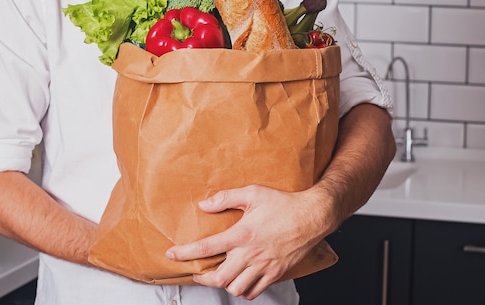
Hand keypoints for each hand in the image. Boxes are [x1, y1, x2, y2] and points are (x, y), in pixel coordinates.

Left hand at [165, 185, 332, 299]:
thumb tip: (204, 204)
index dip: (185, 253)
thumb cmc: (283, 203)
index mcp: (242, 234)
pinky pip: (255, 292)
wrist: (312, 216)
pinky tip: (239, 281)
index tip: (172, 254)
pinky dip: (243, 291)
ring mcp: (264, 266)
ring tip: (218, 277)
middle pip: (219, 278)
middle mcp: (251, 254)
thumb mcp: (253, 193)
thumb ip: (226, 197)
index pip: (207, 247)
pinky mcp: (276, 273)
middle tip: (196, 272)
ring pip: (236, 288)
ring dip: (223, 285)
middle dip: (203, 278)